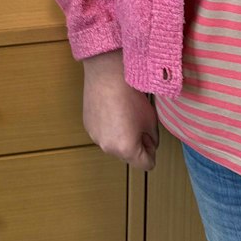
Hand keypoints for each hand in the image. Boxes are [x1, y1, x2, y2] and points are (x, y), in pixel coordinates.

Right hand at [82, 51, 158, 171]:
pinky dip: (109, 128)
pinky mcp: (88, 127)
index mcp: (127, 149)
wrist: (107, 76)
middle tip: (137, 123)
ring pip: (114, 146)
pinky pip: (103, 135)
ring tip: (122, 115)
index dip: (151, 152)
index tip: (149, 136)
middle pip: (128, 156)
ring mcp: (95, 138)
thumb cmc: (130, 96)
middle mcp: (108, 148)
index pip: (146, 164)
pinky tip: (111, 111)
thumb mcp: (151, 120)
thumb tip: (148, 142)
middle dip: (135, 145)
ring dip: (120, 137)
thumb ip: (152, 139)